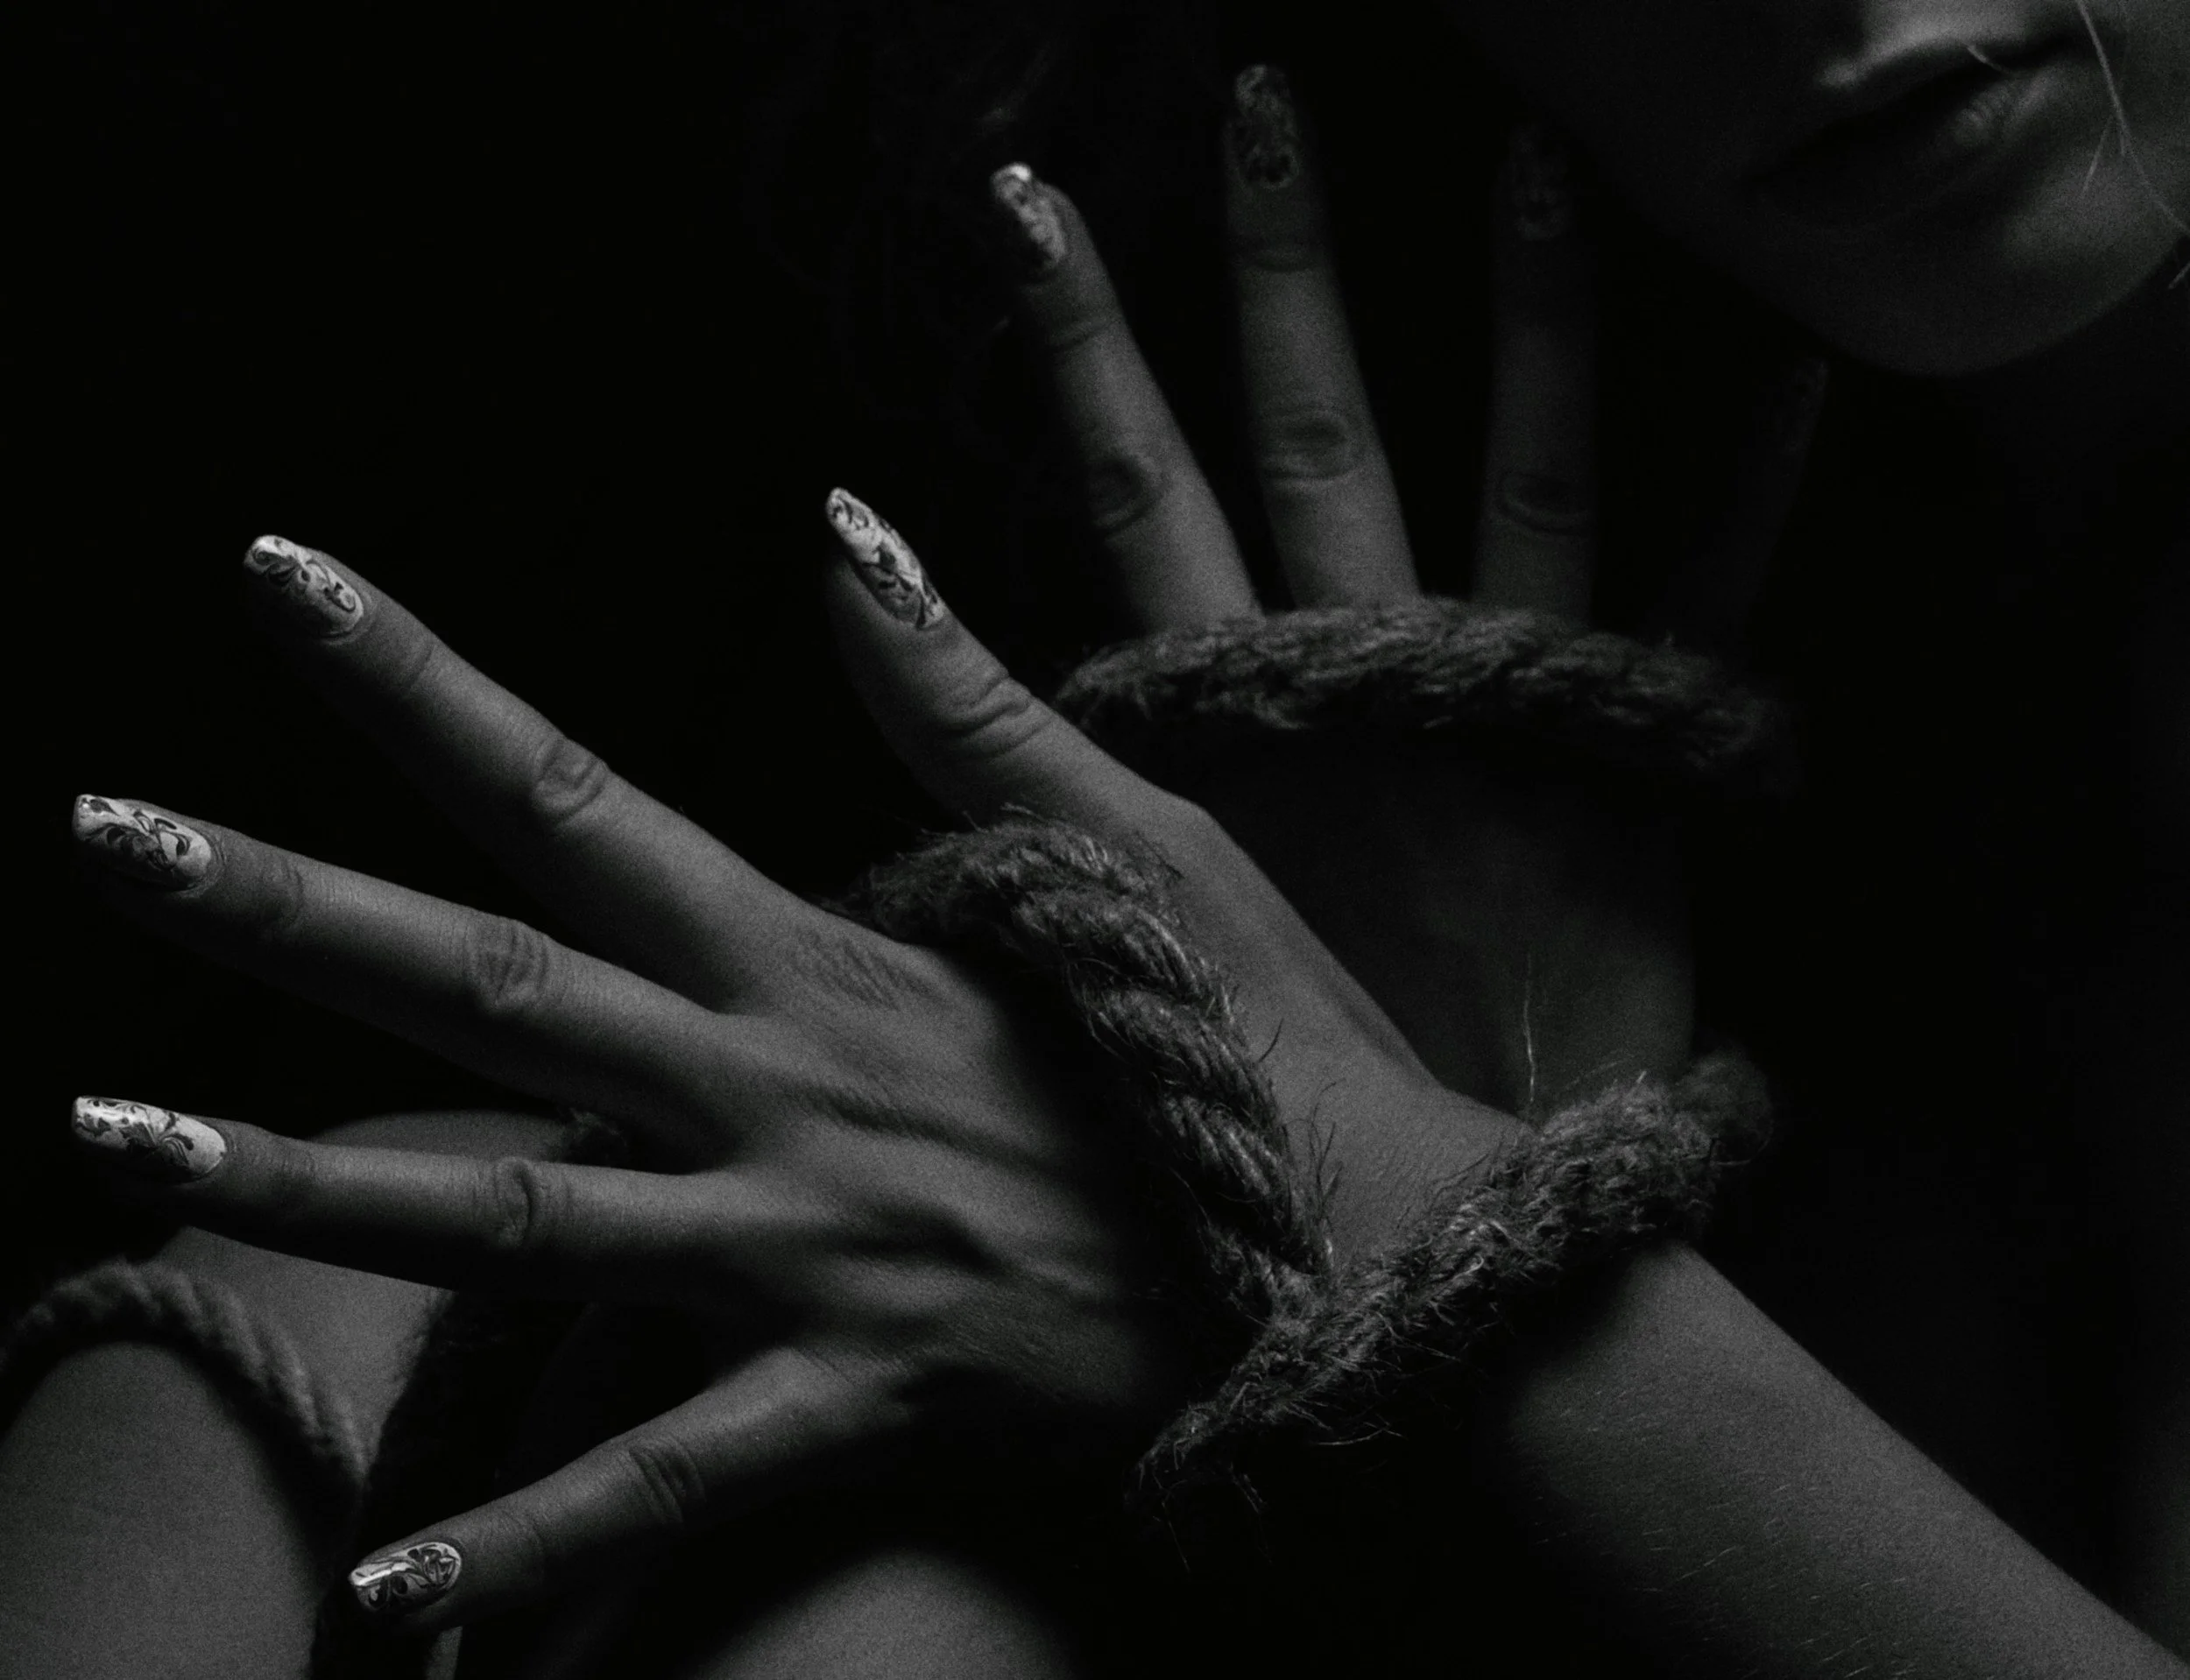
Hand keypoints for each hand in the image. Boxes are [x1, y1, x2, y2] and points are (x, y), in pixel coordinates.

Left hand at [70, 522, 1512, 1633]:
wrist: (1355, 1260)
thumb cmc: (1238, 1044)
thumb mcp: (1126, 841)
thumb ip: (960, 695)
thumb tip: (838, 532)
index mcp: (823, 951)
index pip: (582, 791)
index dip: (421, 684)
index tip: (279, 578)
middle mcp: (778, 1086)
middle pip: (494, 987)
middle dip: (284, 905)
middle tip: (98, 828)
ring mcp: (806, 1247)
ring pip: (521, 1221)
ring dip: (309, 1189)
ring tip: (112, 1144)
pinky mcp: (860, 1392)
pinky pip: (668, 1483)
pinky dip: (530, 1549)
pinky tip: (385, 1605)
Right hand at [986, 72, 1824, 1111]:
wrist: (1457, 1205)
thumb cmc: (1278, 1077)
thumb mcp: (1130, 918)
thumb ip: (1002, 780)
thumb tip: (869, 644)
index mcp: (1242, 718)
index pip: (1140, 493)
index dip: (1081, 352)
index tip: (1028, 211)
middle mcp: (1373, 679)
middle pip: (1318, 436)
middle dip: (1278, 272)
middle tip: (1262, 105)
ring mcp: (1514, 704)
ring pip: (1521, 471)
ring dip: (1526, 318)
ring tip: (1531, 167)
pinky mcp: (1636, 754)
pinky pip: (1708, 592)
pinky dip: (1760, 477)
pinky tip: (1815, 362)